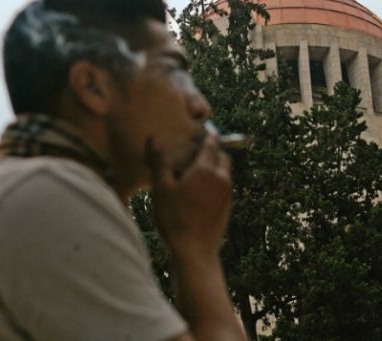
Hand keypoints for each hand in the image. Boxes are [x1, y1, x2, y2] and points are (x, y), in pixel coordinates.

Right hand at [146, 135, 232, 260]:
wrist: (194, 252)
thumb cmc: (174, 219)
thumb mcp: (161, 189)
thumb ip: (159, 162)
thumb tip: (153, 138)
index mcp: (206, 169)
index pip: (211, 144)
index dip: (209, 135)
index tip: (207, 130)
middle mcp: (221, 178)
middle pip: (223, 157)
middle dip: (214, 152)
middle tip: (198, 152)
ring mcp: (227, 194)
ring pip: (225, 173)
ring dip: (215, 168)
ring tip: (197, 174)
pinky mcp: (227, 208)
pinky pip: (224, 188)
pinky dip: (216, 183)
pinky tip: (200, 193)